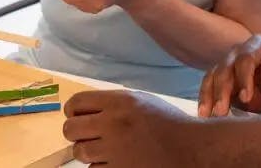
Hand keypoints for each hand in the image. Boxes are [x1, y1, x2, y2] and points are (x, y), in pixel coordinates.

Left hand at [63, 90, 197, 166]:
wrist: (190, 147)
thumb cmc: (167, 123)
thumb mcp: (140, 101)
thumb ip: (112, 103)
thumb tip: (82, 110)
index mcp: (119, 101)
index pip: (75, 103)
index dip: (73, 111)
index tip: (80, 117)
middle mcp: (114, 123)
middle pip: (70, 129)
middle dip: (77, 134)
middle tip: (89, 136)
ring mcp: (115, 149)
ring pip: (79, 152)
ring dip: (89, 152)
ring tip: (106, 150)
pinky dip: (102, 167)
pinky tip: (117, 161)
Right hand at [199, 34, 260, 116]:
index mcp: (259, 45)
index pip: (246, 59)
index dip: (244, 78)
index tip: (246, 98)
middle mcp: (239, 52)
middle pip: (225, 67)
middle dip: (221, 89)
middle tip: (222, 111)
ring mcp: (229, 65)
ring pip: (212, 76)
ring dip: (208, 95)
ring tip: (207, 115)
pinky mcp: (222, 81)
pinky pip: (209, 88)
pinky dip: (206, 101)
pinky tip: (204, 115)